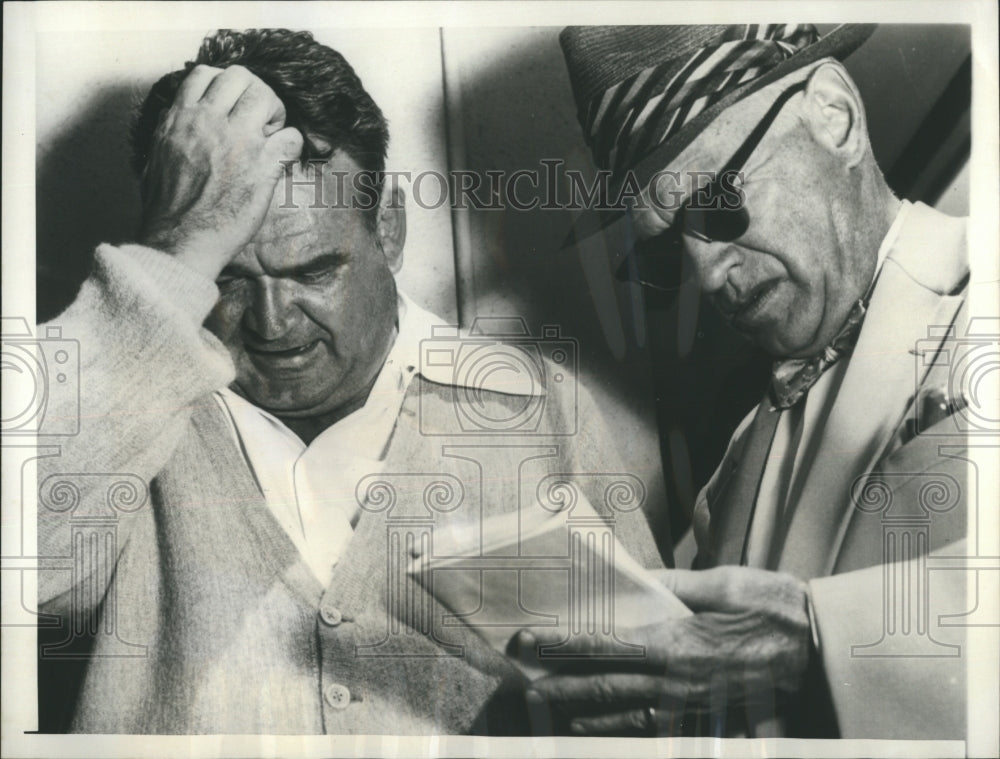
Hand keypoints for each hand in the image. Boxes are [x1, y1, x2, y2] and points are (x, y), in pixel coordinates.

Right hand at [137, 64, 303, 278]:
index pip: (205, 74)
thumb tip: (184, 119)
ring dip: (275, 113)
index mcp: (180, 118)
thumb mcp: (158, 155)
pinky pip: (291, 137)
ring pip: (266, 96)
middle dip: (255, 93)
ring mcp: (237, 141)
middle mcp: (208, 122)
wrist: (181, 240)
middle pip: (241, 77)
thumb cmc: (168, 208)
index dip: (225, 86)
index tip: (231, 108)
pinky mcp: (262, 165)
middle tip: (259, 121)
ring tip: (271, 137)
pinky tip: (283, 159)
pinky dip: (293, 144)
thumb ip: (174, 130)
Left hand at [513, 566, 811, 735]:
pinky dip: (618, 728)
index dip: (558, 645)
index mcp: (675, 641)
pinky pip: (652, 729)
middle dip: (556, 685)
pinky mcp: (705, 718)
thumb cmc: (772, 607)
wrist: (820, 651)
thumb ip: (673, 585)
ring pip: (621, 714)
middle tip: (521, 682)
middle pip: (602, 687)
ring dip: (579, 711)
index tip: (525, 641)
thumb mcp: (722, 582)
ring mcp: (689, 705)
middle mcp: (675, 680)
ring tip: (546, 706)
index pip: (602, 644)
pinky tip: (596, 725)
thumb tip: (634, 579)